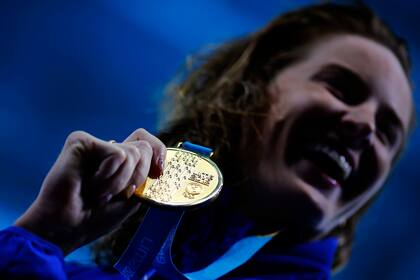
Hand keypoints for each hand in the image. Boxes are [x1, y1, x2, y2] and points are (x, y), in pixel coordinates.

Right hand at [15, 128, 165, 254]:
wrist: (66, 229)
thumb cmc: (94, 219)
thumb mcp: (131, 199)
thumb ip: (145, 177)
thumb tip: (156, 157)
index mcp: (117, 162)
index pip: (145, 140)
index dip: (158, 152)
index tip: (158, 174)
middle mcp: (105, 150)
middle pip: (144, 147)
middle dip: (138, 176)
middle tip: (117, 195)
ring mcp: (94, 145)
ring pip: (133, 153)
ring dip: (120, 182)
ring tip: (99, 194)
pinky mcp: (81, 142)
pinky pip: (117, 154)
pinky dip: (109, 176)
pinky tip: (90, 184)